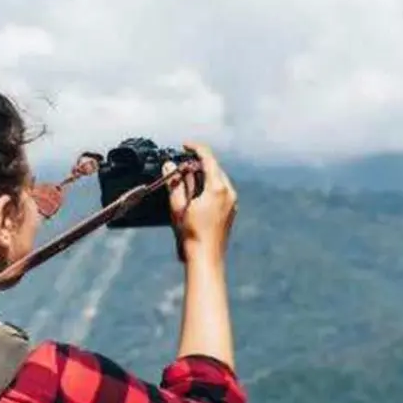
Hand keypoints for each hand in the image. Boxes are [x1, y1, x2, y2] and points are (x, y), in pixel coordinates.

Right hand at [165, 142, 236, 263]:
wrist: (206, 258)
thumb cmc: (192, 234)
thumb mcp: (178, 206)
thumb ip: (174, 183)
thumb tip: (170, 165)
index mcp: (217, 188)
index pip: (208, 158)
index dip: (195, 148)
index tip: (184, 145)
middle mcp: (228, 192)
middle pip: (214, 167)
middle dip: (198, 163)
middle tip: (182, 164)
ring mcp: (232, 202)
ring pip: (218, 179)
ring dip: (203, 175)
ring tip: (186, 180)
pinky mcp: (231, 211)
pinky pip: (221, 191)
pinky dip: (209, 186)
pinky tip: (196, 195)